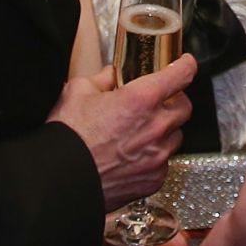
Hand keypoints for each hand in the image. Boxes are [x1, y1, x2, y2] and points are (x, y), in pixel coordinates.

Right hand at [49, 53, 196, 207]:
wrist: (59, 181)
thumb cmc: (68, 138)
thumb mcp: (78, 91)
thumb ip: (101, 79)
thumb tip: (111, 75)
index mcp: (142, 99)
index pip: (182, 74)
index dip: (186, 65)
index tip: (185, 64)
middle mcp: (156, 126)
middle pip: (184, 107)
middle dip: (174, 101)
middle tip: (158, 102)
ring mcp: (158, 155)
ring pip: (176, 136)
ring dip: (165, 131)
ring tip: (142, 132)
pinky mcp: (154, 179)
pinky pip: (164, 162)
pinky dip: (154, 157)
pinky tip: (134, 156)